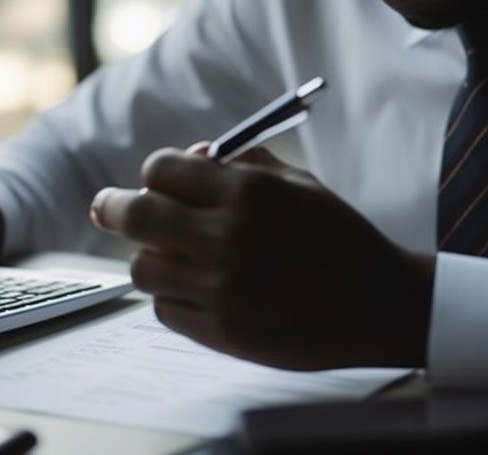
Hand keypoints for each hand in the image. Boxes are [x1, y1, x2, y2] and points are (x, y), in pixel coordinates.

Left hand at [90, 144, 434, 369]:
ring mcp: (220, 288)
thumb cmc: (339, 237)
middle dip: (114, 207)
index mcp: (247, 192)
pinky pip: (165, 308)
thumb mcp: (301, 184)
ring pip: (143, 268)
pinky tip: (200, 290)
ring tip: (176, 257)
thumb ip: (246, 164)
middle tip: (109, 208)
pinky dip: (174, 297)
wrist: (377, 304)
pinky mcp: (221, 331)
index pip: (161, 170)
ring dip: (152, 258)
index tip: (158, 183)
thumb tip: (196, 156)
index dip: (157, 173)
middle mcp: (227, 237)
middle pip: (135, 216)